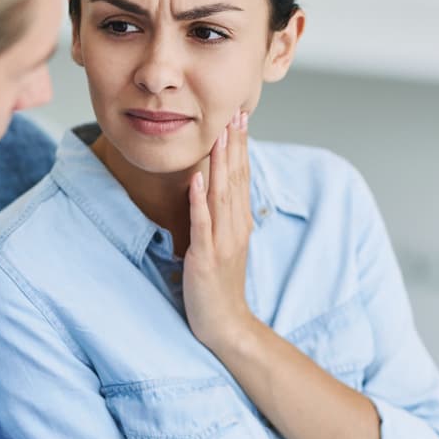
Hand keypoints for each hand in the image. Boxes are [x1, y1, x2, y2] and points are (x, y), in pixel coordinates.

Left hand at [182, 110, 256, 352]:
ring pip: (222, 195)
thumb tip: (215, 191)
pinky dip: (199, 200)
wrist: (226, 324)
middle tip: (236, 113)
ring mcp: (222, 242)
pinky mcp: (206, 258)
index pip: (242, 178)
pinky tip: (196, 178)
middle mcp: (235, 228)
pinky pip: (202, 224)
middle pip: (236, 179)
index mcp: (240, 224)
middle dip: (235, 145)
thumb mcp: (226, 246)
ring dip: (220, 163)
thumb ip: (223, 219)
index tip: (240, 120)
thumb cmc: (221, 287)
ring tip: (219, 134)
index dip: (241, 148)